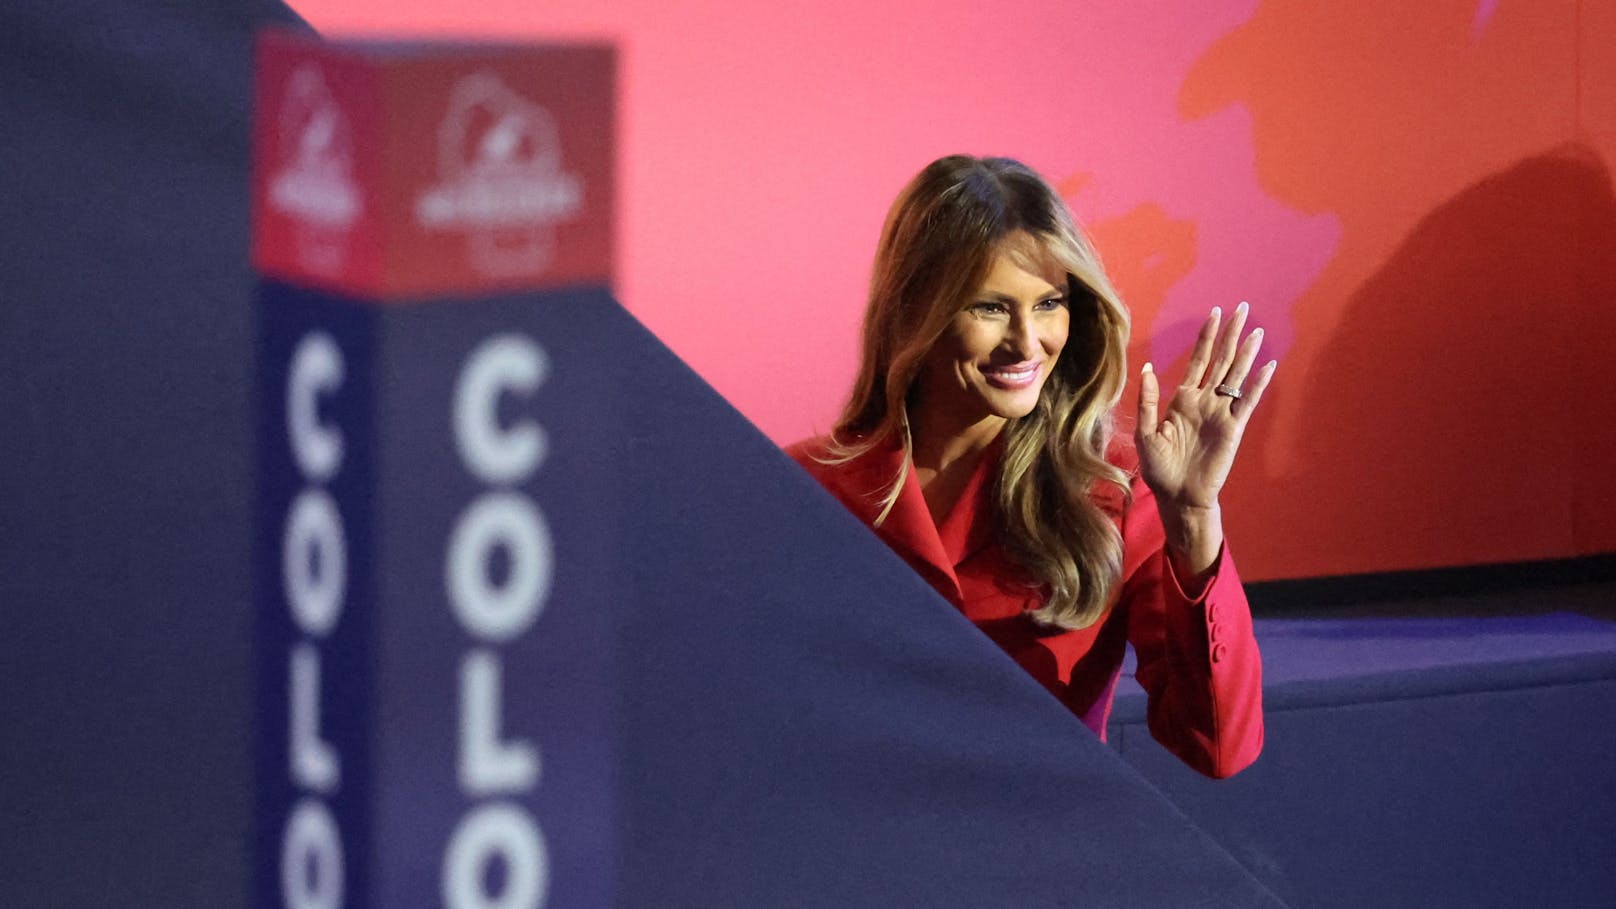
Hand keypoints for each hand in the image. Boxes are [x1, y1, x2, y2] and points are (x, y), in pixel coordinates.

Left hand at [1136, 302, 1275, 575]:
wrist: (1177, 496)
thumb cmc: (1159, 468)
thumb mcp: (1145, 432)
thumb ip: (1148, 401)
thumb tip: (1148, 368)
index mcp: (1182, 399)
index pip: (1198, 360)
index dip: (1206, 337)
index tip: (1214, 313)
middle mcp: (1204, 401)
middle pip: (1221, 360)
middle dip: (1231, 334)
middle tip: (1242, 308)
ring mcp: (1220, 413)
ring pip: (1236, 376)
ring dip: (1246, 353)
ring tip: (1256, 330)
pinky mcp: (1233, 428)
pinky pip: (1247, 401)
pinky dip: (1257, 384)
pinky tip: (1267, 365)